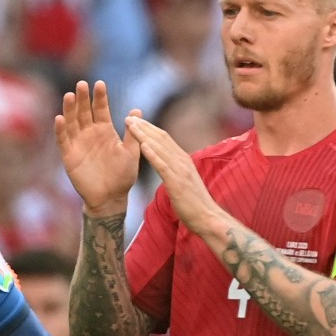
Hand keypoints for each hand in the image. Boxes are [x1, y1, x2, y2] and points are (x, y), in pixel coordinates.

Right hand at [54, 80, 139, 215]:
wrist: (110, 197)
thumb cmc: (123, 176)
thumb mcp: (132, 153)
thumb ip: (133, 134)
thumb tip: (137, 111)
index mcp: (105, 130)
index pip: (101, 109)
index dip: (99, 97)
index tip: (99, 83)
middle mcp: (90, 133)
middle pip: (84, 111)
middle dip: (82, 98)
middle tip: (81, 84)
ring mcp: (78, 143)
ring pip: (72, 122)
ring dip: (70, 109)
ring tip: (70, 95)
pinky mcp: (69, 156)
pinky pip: (63, 140)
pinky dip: (61, 130)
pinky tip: (60, 118)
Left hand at [125, 114, 216, 233]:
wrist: (207, 217)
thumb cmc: (194, 203)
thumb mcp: (183, 181)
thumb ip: (175, 170)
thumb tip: (166, 164)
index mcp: (183, 159)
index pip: (164, 138)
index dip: (149, 128)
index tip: (135, 121)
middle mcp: (182, 160)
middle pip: (161, 138)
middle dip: (144, 127)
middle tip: (128, 117)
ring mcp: (180, 170)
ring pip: (160, 148)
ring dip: (144, 135)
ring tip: (130, 126)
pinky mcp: (177, 182)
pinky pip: (162, 166)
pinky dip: (152, 154)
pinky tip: (142, 146)